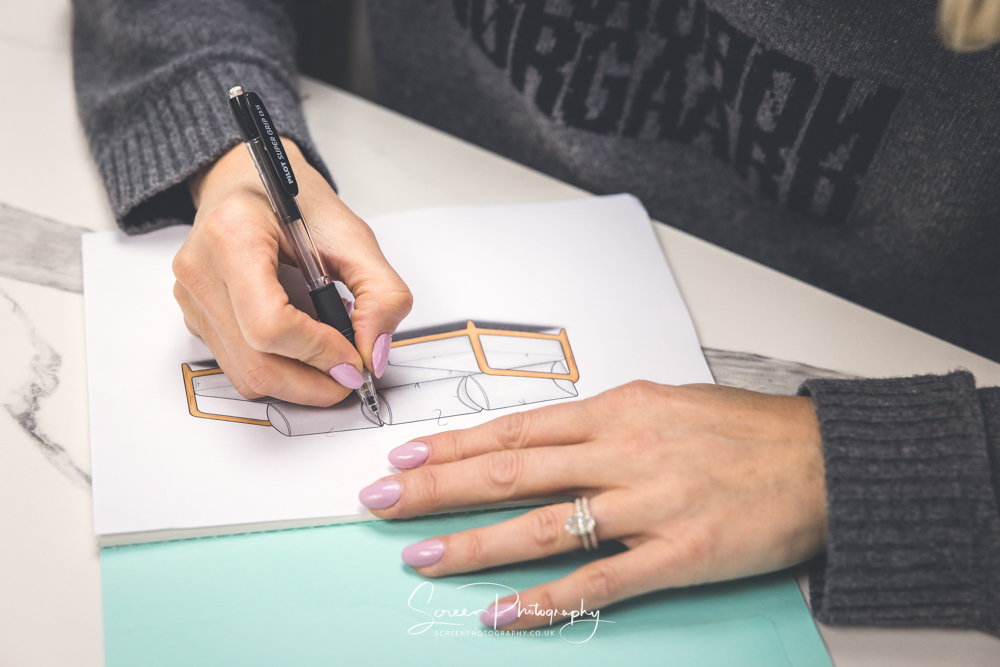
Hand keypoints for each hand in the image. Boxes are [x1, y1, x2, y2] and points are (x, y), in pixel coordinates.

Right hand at [173, 139, 410, 404]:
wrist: (250, 181)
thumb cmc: (296, 202)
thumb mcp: (354, 236)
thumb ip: (381, 294)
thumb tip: (375, 355)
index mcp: (233, 236)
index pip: (270, 324)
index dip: (319, 352)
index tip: (354, 358)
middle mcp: (200, 271)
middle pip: (256, 362)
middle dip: (313, 382)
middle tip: (351, 376)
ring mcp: (192, 299)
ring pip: (247, 375)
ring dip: (299, 384)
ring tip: (332, 362)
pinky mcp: (196, 318)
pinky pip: (239, 367)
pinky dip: (280, 371)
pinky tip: (304, 351)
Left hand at [360, 381, 826, 628]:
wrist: (821, 460)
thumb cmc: (744, 430)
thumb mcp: (665, 402)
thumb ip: (602, 422)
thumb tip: (544, 437)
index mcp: (618, 410)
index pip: (516, 429)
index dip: (453, 444)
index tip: (405, 455)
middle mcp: (624, 451)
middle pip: (511, 472)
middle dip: (438, 486)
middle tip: (380, 500)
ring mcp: (649, 504)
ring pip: (541, 525)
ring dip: (474, 543)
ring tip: (420, 557)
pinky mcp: (678, 553)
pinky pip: (598, 580)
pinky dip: (545, 600)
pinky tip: (501, 613)